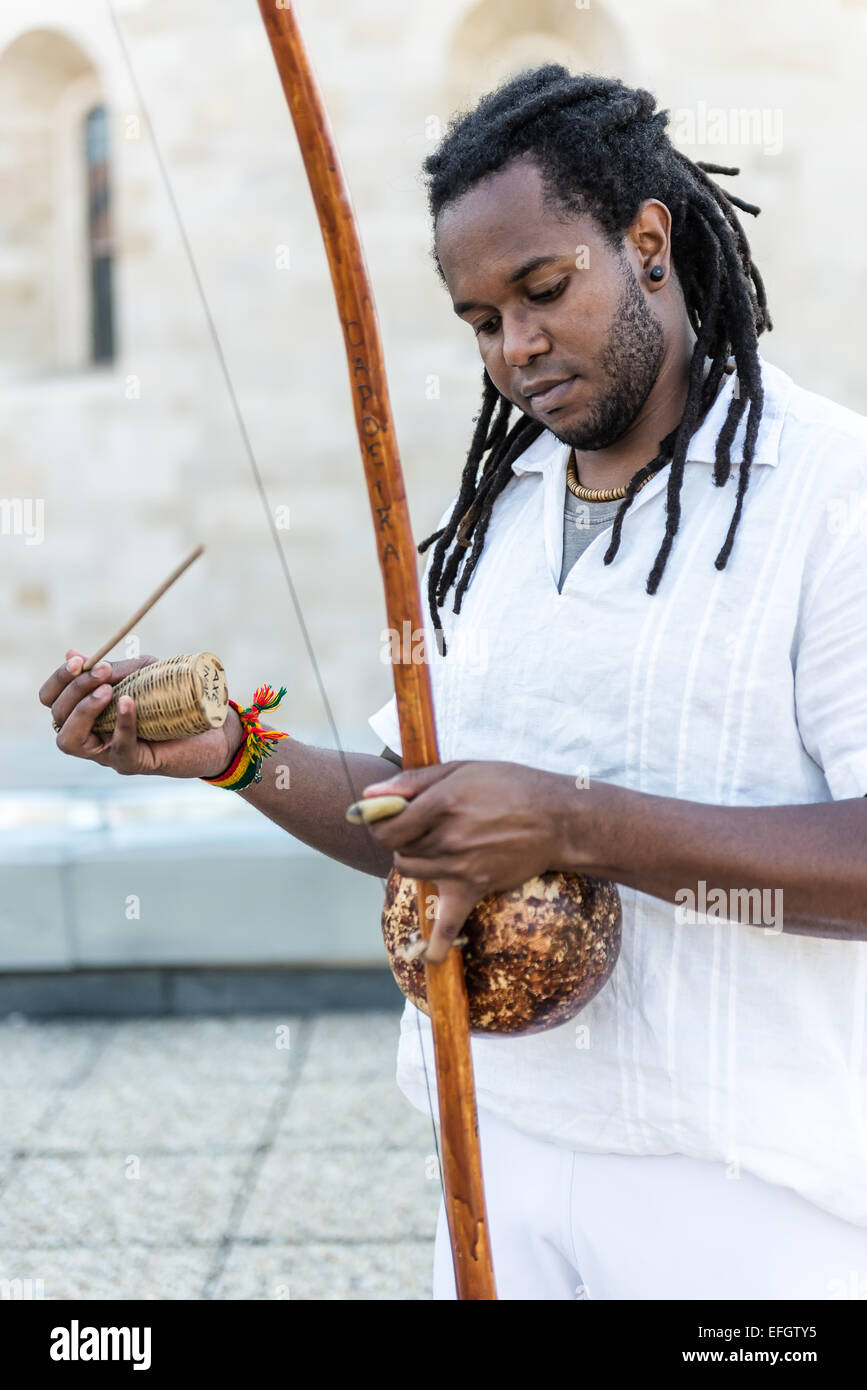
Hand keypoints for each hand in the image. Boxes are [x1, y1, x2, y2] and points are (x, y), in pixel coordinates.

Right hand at [38, 649, 244, 778]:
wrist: (215, 729)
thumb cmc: (176, 700)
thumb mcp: (146, 673)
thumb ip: (116, 668)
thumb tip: (72, 653)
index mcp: (88, 711)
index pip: (51, 699)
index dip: (58, 679)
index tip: (79, 660)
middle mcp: (91, 735)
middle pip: (57, 717)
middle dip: (75, 689)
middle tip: (103, 672)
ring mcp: (109, 753)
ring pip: (70, 740)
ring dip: (83, 711)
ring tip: (108, 691)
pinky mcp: (134, 764)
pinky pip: (118, 749)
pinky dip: (122, 724)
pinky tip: (128, 703)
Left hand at [360, 760, 573, 963]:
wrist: (556, 818)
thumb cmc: (509, 785)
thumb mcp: (460, 769)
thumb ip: (412, 781)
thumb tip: (368, 795)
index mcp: (441, 804)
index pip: (386, 826)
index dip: (381, 820)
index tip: (391, 815)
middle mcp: (446, 837)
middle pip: (397, 849)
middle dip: (401, 837)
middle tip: (420, 827)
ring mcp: (460, 866)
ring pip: (411, 872)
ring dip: (413, 861)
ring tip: (433, 849)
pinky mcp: (475, 888)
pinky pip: (449, 926)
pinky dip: (436, 945)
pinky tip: (428, 958)